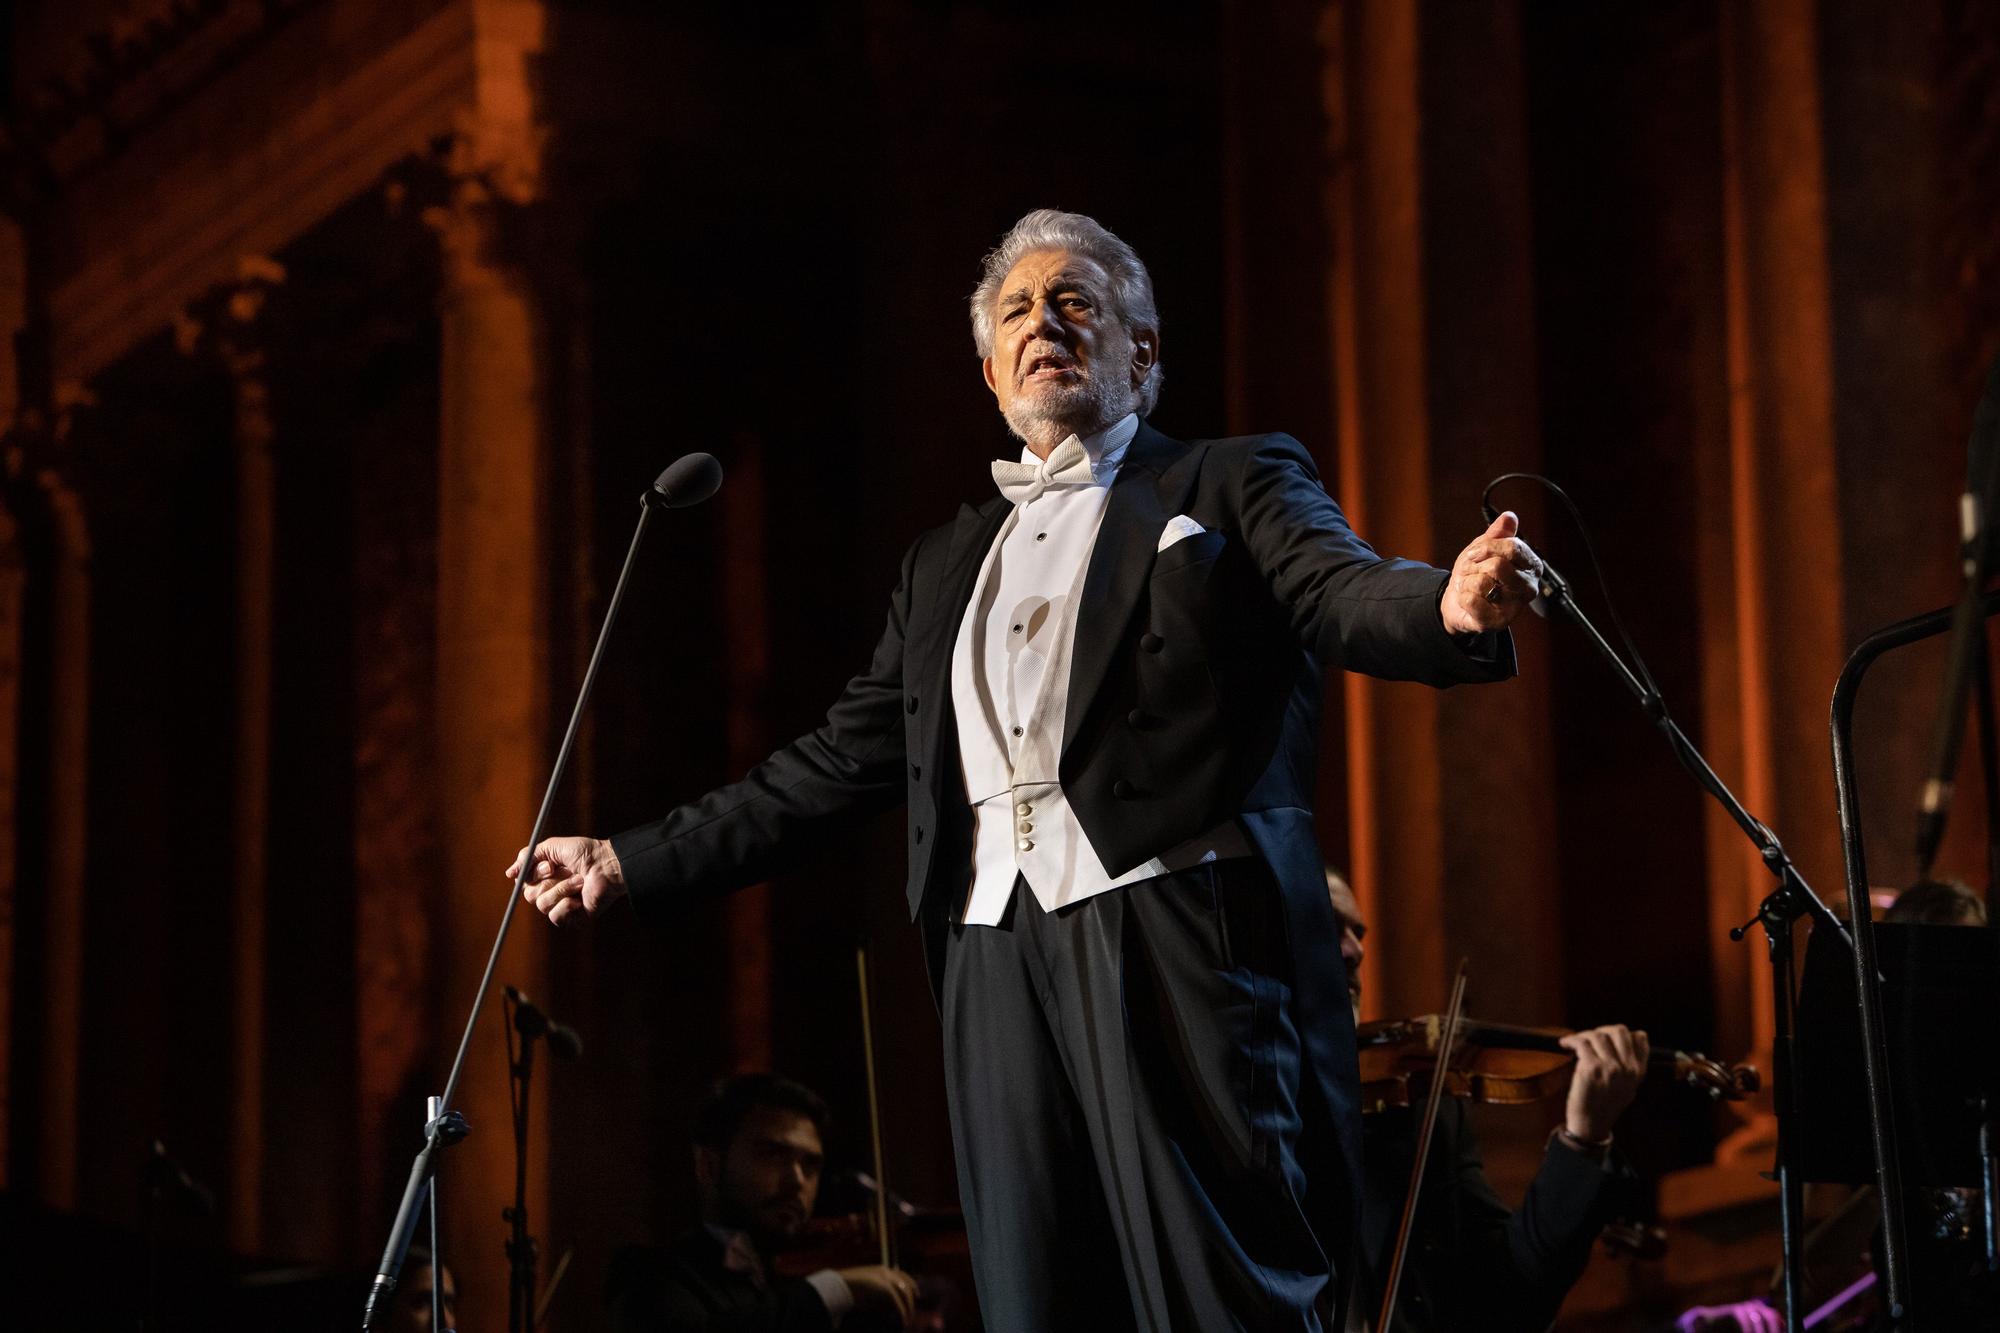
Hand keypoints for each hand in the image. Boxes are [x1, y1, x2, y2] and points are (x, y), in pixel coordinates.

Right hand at [507, 836, 626, 925]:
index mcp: (546, 876)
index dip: (533, 874)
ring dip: (562, 889)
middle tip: (564, 871)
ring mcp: (562, 905)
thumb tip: (509, 873)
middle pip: (529, 895)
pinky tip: (579, 899)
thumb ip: (529, 856)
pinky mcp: (572, 918)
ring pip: (542, 905)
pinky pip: (555, 917)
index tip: (549, 866)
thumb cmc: (585, 853)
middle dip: (548, 881)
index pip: (524, 882)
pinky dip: (567, 906)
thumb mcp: (553, 847)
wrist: (608, 865)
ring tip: (580, 881)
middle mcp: (552, 891)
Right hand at [836, 1265, 919, 1326]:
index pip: (903, 1276)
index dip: (912, 1285)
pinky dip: (902, 1313)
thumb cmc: (848, 1289)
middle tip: (911, 1312)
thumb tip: (888, 1306)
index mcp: (882, 1270)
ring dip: (908, 1309)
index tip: (916, 1295)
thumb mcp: (865, 1289)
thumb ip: (877, 1294)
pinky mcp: (885, 1289)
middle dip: (911, 1299)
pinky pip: (898, 1304)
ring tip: (906, 1321)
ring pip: (905, 1294)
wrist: (838, 1286)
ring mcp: (886, 1279)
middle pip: (906, 1285)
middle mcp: (887, 1272)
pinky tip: (902, 1322)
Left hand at [1441, 510, 1543, 633]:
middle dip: (1475, 566)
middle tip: (1472, 572)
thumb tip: (1510, 517)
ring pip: (1481, 583)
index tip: (1475, 552)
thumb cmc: (1477, 572)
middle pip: (1498, 566)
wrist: (1459, 600)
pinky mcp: (1497, 622)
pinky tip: (1469, 601)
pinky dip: (1463, 597)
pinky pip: (1471, 600)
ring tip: (1471, 587)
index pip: (1513, 547)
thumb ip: (1498, 533)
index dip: (1487, 547)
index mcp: (1531, 565)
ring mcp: (1515, 607)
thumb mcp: (1484, 547)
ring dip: (1467, 582)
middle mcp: (1529, 588)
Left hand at [1559, 1023, 1648, 1143]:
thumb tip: (1633, 1036)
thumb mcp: (1627, 1086)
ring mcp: (1610, 1068)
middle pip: (1619, 1031)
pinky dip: (1571, 1040)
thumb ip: (1630, 1064)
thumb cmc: (1605, 1104)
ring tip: (1575, 1042)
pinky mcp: (1591, 1069)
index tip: (1607, 1036)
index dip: (1623, 1033)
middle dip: (1602, 1030)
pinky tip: (1565, 1044)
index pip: (1640, 1038)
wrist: (1591, 1124)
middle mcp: (1627, 1069)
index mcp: (1638, 1072)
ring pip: (1598, 1035)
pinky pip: (1581, 1043)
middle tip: (1590, 1037)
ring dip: (1583, 1035)